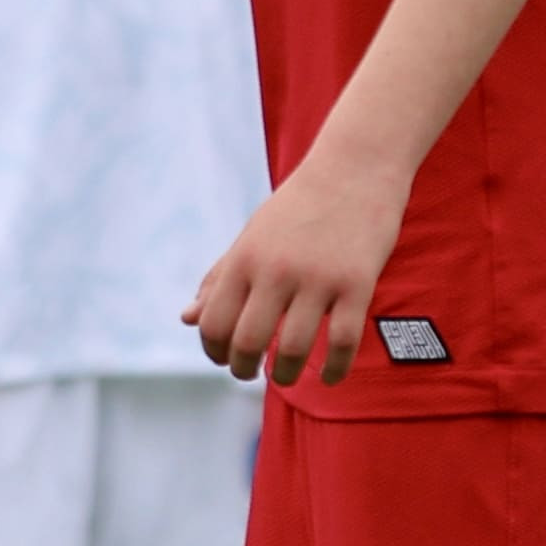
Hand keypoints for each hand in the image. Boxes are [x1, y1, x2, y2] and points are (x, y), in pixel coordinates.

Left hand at [188, 150, 409, 386]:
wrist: (353, 168)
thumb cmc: (298, 208)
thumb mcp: (251, 238)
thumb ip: (219, 279)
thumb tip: (188, 319)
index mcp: (245, 259)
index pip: (213, 323)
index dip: (213, 351)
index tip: (224, 359)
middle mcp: (276, 270)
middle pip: (247, 342)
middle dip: (243, 369)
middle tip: (249, 374)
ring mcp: (318, 278)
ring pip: (294, 349)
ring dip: (285, 375)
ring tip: (285, 376)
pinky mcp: (357, 283)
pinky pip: (343, 342)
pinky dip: (335, 370)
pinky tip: (328, 376)